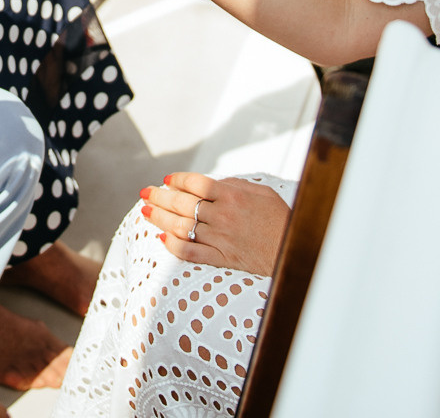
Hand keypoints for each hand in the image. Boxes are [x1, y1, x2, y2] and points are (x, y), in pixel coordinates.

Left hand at [139, 172, 290, 275]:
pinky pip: (191, 252)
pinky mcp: (222, 258)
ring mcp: (220, 238)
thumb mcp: (261, 192)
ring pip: (181, 227)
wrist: (294, 250)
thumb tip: (210, 182)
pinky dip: (174, 246)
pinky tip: (162, 238)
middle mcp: (223, 215)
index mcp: (232, 195)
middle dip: (159, 197)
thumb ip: (234, 185)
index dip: (177, 180)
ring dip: (159, 218)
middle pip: (182, 203)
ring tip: (145, 212)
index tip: (166, 180)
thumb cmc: (280, 218)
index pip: (195, 183)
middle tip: (144, 193)